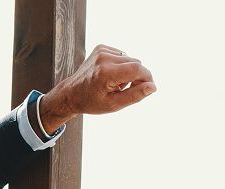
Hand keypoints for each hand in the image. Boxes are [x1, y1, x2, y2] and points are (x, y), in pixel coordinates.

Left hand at [40, 44, 155, 132]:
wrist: (71, 94)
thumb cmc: (92, 102)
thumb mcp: (114, 105)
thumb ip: (135, 95)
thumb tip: (153, 86)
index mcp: (106, 73)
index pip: (138, 69)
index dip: (147, 79)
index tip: (148, 89)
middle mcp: (103, 58)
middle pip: (136, 63)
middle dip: (137, 76)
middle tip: (126, 90)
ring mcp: (101, 51)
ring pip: (130, 59)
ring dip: (128, 71)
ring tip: (116, 84)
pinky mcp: (101, 48)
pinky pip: (122, 55)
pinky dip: (121, 66)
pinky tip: (111, 75)